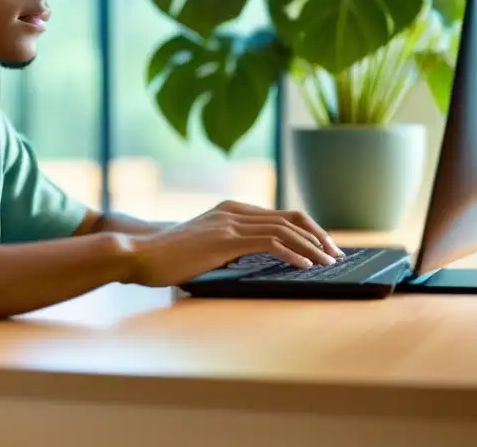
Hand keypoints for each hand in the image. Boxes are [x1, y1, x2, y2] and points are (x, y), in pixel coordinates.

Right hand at [124, 201, 345, 287]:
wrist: (140, 253)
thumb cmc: (167, 256)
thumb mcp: (204, 246)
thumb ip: (228, 246)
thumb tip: (252, 258)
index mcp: (229, 209)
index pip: (280, 214)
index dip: (307, 229)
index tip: (323, 247)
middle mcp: (233, 210)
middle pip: (290, 217)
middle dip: (318, 235)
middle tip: (336, 254)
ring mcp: (229, 223)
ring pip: (285, 228)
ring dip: (312, 246)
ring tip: (328, 263)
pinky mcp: (225, 240)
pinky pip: (270, 243)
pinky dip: (293, 253)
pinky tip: (306, 266)